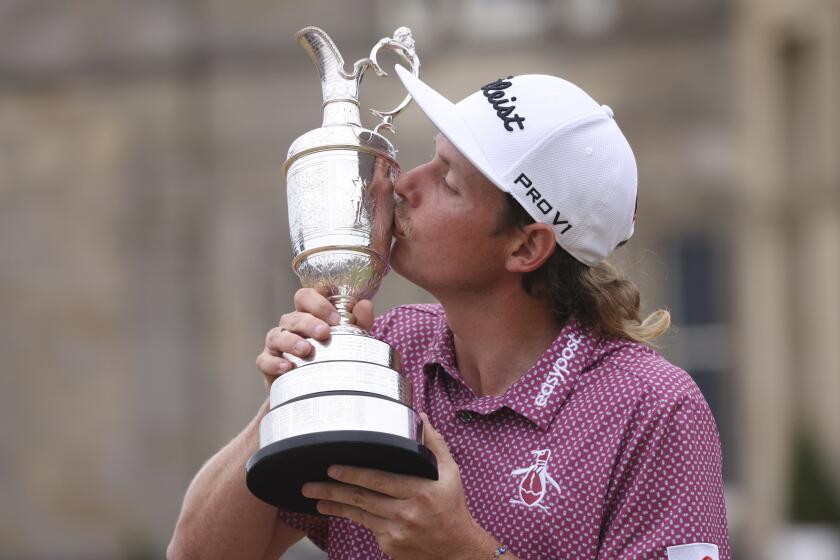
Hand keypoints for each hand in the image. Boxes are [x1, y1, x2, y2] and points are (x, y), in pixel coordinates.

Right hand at [255, 288, 373, 391]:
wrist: (314, 390)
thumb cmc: (331, 357)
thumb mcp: (349, 339)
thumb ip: (359, 322)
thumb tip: (365, 304)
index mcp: (307, 314)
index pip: (305, 297)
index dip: (318, 303)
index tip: (335, 318)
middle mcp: (290, 326)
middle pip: (294, 316)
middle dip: (309, 322)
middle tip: (324, 333)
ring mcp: (277, 343)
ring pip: (277, 335)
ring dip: (291, 341)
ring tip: (306, 350)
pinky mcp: (268, 363)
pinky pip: (265, 359)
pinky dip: (274, 362)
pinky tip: (287, 367)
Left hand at [301, 413, 496, 559]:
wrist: (457, 549)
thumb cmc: (452, 506)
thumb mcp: (450, 473)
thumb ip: (433, 444)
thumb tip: (420, 416)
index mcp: (420, 491)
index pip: (380, 480)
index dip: (354, 474)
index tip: (333, 467)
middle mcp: (406, 512)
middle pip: (362, 498)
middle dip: (333, 489)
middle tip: (311, 483)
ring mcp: (396, 531)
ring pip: (359, 514)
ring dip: (335, 505)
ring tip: (316, 498)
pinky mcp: (390, 544)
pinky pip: (368, 526)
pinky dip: (354, 516)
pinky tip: (338, 509)